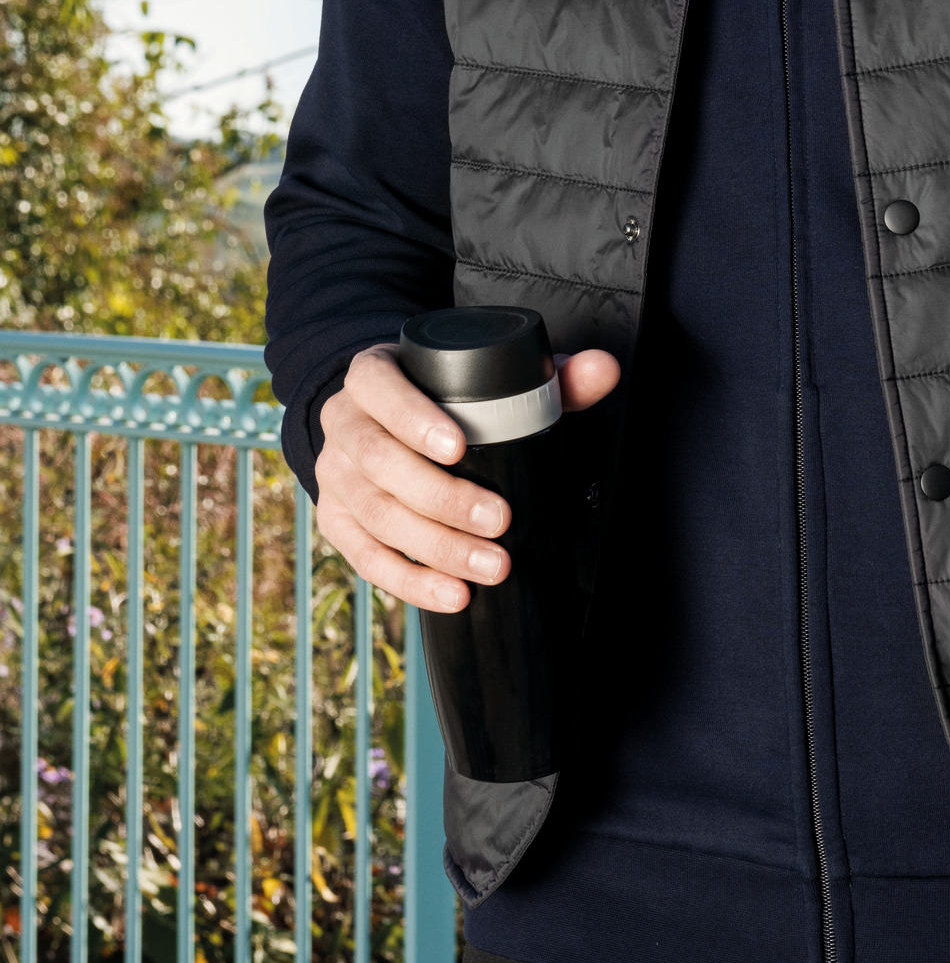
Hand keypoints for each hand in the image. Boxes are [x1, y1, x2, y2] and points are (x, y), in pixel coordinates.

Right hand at [315, 341, 621, 609]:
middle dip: (442, 498)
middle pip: (380, 463)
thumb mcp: (486, 374)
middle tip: (499, 520)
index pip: (380, 390)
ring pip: (376, 515)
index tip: (459, 446)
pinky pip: (365, 557)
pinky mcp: (336, 521)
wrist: (378, 417)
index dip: (413, 419)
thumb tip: (603, 369)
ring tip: (490, 567)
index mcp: (372, 377)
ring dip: (435, 547)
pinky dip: (410, 580)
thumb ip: (548, 373)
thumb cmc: (443, 395)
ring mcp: (334, 476)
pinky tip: (451, 594)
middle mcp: (343, 424)